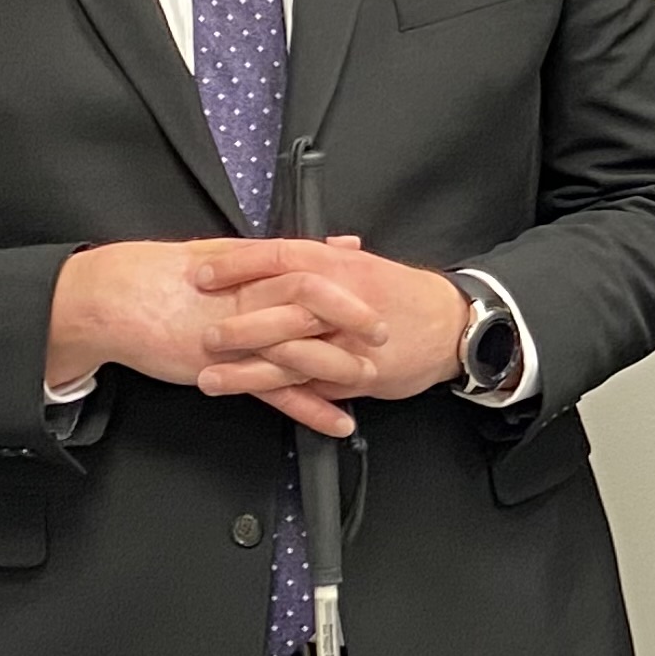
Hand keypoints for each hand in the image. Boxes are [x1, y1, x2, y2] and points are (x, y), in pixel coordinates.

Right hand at [48, 238, 384, 438]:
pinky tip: (337, 420)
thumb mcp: (219, 255)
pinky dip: (310, 408)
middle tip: (386, 329)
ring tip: (374, 377)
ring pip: (297, 348)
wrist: (111, 299)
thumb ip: (268, 254)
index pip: (306, 264)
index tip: (377, 280)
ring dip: (339, 365)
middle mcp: (246, 297)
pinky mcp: (224, 369)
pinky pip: (275, 392)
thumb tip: (319, 245)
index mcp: (248, 267)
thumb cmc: (160, 277)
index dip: (344, 275)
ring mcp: (236, 335)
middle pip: (311, 301)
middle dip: (353, 316)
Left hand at [192, 236, 467, 420]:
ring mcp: (351, 340)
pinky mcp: (361, 373)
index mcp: (339, 265)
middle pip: (283, 308)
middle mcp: (343, 299)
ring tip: (211, 379)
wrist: (453, 325)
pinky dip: (287, 396)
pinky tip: (257, 401)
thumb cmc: (403, 295)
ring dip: (249, 371)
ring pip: (293, 355)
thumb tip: (275, 254)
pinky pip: (316, 386)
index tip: (201, 274)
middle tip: (203, 335)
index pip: (280, 256)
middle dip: (240, 323)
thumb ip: (319, 261)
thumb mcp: (362, 266)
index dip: (237, 265)